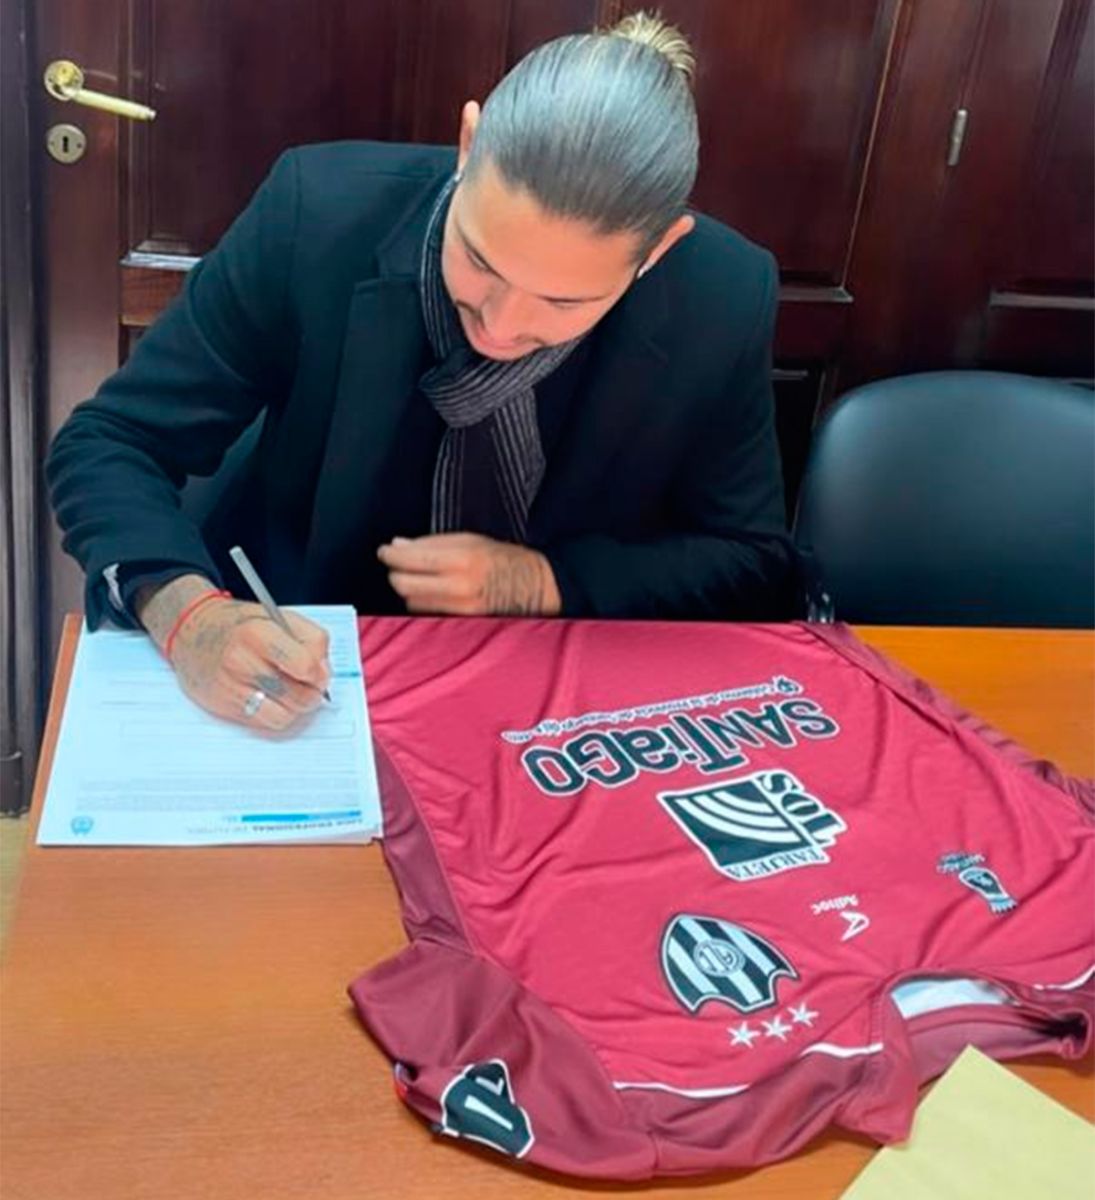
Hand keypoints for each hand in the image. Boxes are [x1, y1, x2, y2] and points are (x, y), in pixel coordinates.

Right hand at [137, 575, 330, 731]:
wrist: (191, 632)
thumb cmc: (239, 624)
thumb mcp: (279, 616)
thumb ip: (310, 639)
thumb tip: (323, 671)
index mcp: (258, 633)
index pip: (304, 665)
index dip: (320, 673)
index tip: (320, 673)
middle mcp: (241, 661)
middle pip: (298, 695)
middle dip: (313, 694)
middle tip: (312, 687)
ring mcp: (231, 687)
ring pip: (284, 716)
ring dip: (297, 709)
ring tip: (294, 695)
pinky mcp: (224, 706)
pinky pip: (265, 723)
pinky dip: (277, 715)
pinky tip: (275, 701)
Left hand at [377, 533, 561, 615]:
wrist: (536, 589)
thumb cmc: (505, 560)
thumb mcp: (472, 539)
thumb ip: (433, 542)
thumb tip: (398, 545)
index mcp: (463, 559)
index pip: (409, 559)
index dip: (390, 555)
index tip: (385, 551)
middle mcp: (459, 588)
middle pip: (404, 585)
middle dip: (397, 573)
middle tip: (399, 564)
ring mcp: (459, 610)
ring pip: (412, 603)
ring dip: (410, 591)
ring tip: (422, 579)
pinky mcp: (460, 625)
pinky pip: (427, 615)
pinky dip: (423, 604)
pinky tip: (433, 595)